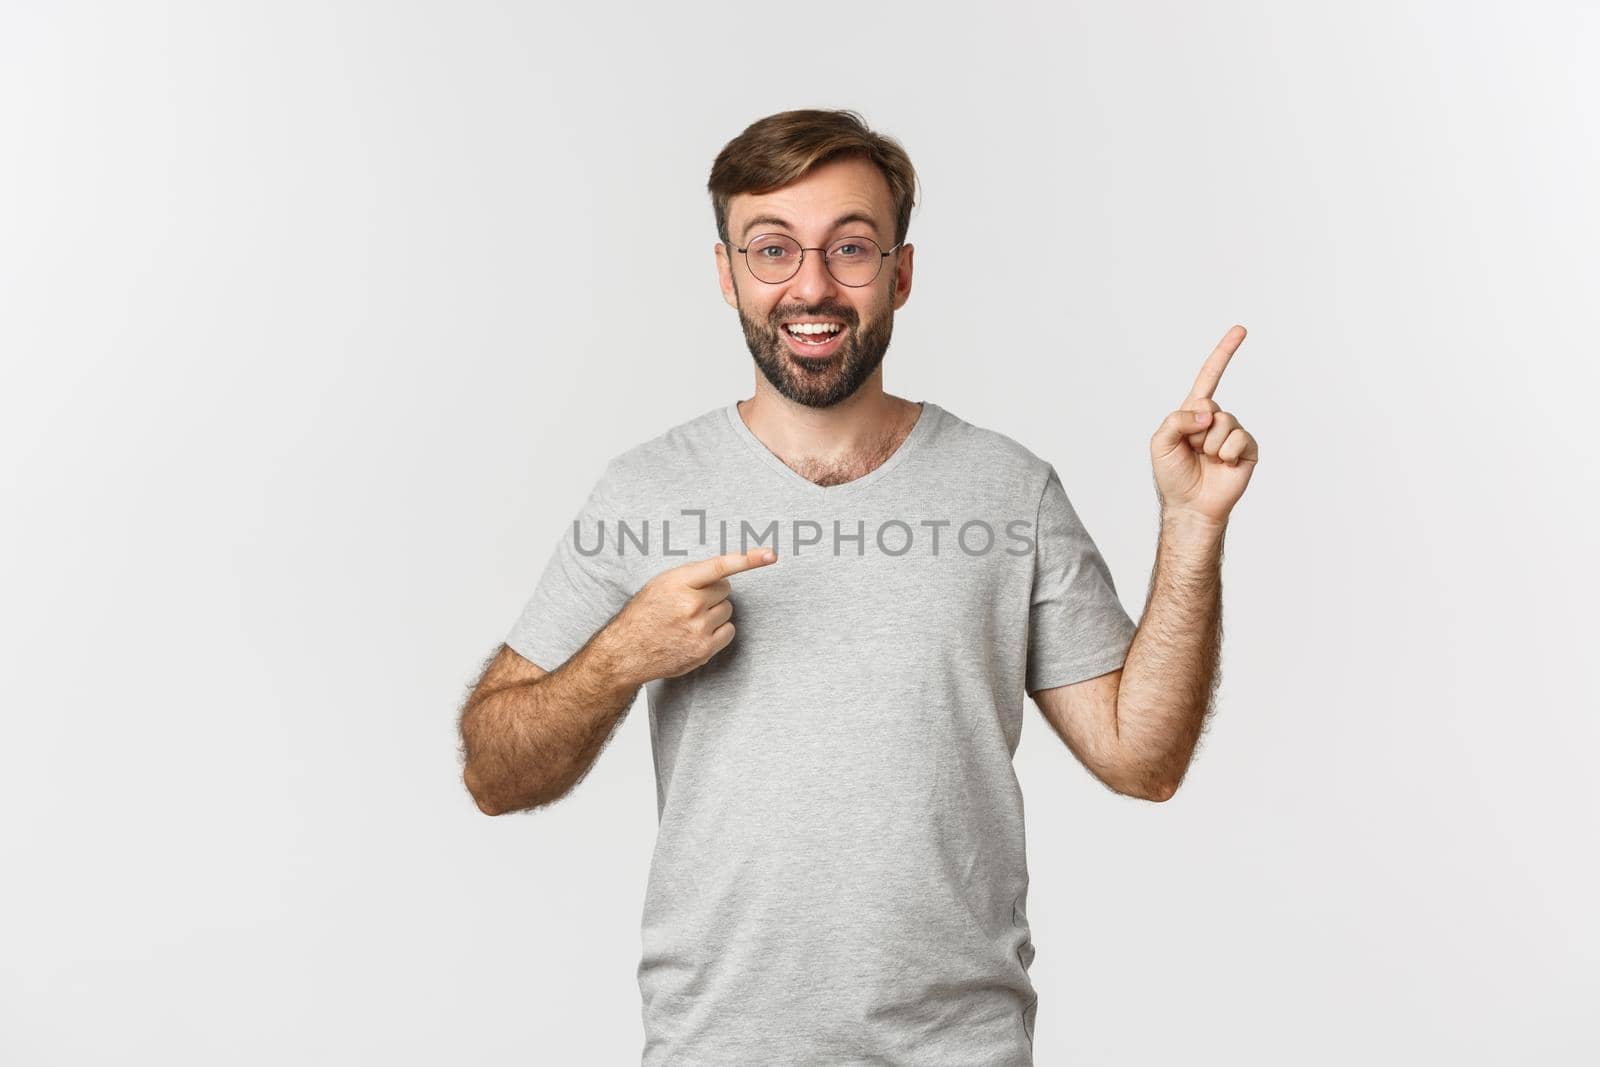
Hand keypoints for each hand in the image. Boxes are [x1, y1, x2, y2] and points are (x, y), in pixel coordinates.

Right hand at [600, 547, 777, 685]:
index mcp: (678, 582)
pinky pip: (729, 631)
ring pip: (727, 609)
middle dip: (713, 593)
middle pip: (726, 589)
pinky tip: (697, 633)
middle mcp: (690, 604)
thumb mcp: (661, 584)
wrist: (626, 651)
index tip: (771, 554)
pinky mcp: (704, 649)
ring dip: (715, 612)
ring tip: (690, 619)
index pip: (720, 566)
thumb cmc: (644, 614)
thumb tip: (726, 574)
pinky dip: (718, 631)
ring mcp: (698, 628)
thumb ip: (691, 577)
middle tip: (690, 602)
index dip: (748, 559)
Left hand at [1150, 324, 1260, 526]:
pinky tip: (1223, 466)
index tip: (1241, 329)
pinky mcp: (1248, 450)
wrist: (1190, 505)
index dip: (1224, 353)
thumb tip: (1208, 413)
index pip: (1210, 377)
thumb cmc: (1173, 475)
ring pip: (1225, 423)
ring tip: (1207, 460)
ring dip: (1210, 445)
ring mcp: (1234, 434)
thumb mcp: (1160, 442)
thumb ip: (1176, 419)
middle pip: (1211, 406)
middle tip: (1193, 450)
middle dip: (1196, 430)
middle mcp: (1216, 419)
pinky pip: (1240, 440)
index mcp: (1195, 412)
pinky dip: (1226, 454)